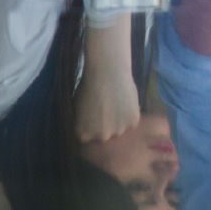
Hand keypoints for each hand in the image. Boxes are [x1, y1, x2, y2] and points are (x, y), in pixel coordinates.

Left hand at [76, 19, 141, 142]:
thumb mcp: (78, 107)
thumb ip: (83, 121)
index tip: (94, 116)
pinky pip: (132, 121)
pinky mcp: (133, 123)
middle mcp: (101, 137)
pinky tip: (127, 101)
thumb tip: (87, 123)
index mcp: (84, 134)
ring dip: (119, 121)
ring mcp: (118, 131)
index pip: (88, 137)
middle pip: (104, 135)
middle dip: (105, 126)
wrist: (107, 72)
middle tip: (108, 109)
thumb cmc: (88, 85)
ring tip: (119, 103)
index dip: (92, 126)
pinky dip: (130, 114)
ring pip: (120, 129)